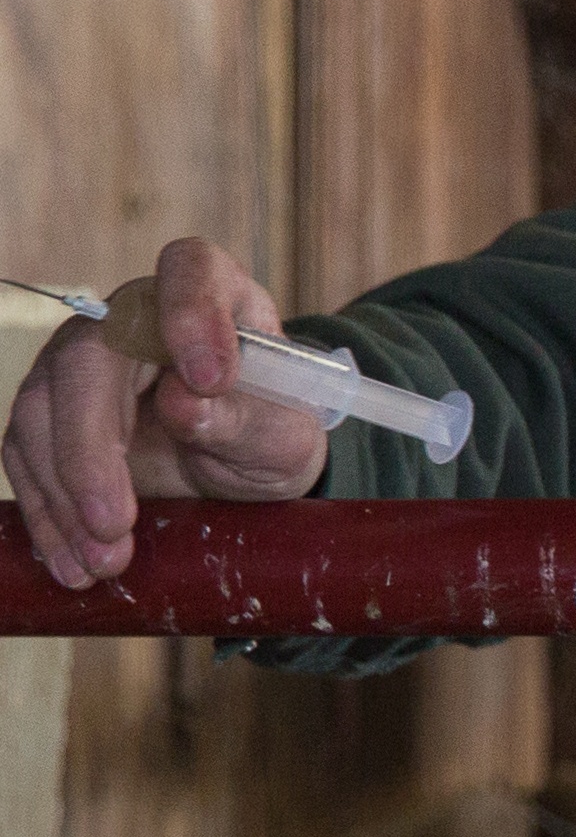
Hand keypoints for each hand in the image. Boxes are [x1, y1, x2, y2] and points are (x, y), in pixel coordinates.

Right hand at [2, 237, 328, 587]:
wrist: (244, 457)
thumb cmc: (272, 426)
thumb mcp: (287, 434)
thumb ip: (251, 418)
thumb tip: (187, 403)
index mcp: (209, 292)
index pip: (190, 272)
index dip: (192, 315)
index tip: (212, 378)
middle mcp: (130, 318)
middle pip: (88, 361)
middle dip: (93, 449)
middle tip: (117, 522)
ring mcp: (79, 363)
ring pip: (40, 415)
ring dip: (65, 497)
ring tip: (104, 562)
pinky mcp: (48, 415)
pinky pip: (27, 458)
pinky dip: (48, 516)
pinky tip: (73, 563)